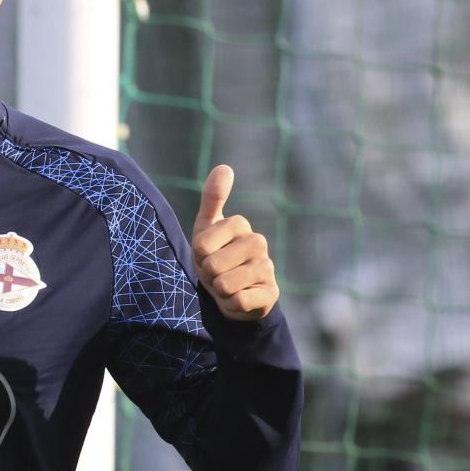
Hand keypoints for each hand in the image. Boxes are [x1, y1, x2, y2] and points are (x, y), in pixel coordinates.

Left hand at [191, 165, 277, 320]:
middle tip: (216, 272)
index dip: (198, 255)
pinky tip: (239, 297)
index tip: (206, 254)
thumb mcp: (206, 227)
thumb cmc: (215, 255)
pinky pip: (239, 301)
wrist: (231, 292)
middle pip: (213, 265)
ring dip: (219, 290)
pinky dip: (232, 303)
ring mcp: (268, 268)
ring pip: (225, 285)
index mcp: (240, 224)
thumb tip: (224, 167)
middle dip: (208, 274)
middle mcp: (258, 242)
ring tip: (227, 284)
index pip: (201, 245)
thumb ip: (212, 197)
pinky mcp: (271, 293)